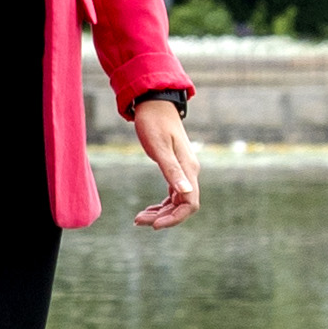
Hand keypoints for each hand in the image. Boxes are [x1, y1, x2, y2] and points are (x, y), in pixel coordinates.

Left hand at [126, 92, 202, 227]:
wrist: (154, 103)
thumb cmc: (154, 122)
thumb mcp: (159, 147)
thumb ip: (172, 170)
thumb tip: (185, 192)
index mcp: (189, 169)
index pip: (189, 203)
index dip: (175, 218)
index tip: (154, 225)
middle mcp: (189, 172)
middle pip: (183, 206)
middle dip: (163, 217)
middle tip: (138, 221)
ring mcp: (183, 171)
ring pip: (176, 201)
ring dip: (160, 212)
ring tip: (139, 218)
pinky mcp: (175, 168)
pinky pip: (172, 194)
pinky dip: (161, 204)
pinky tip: (148, 209)